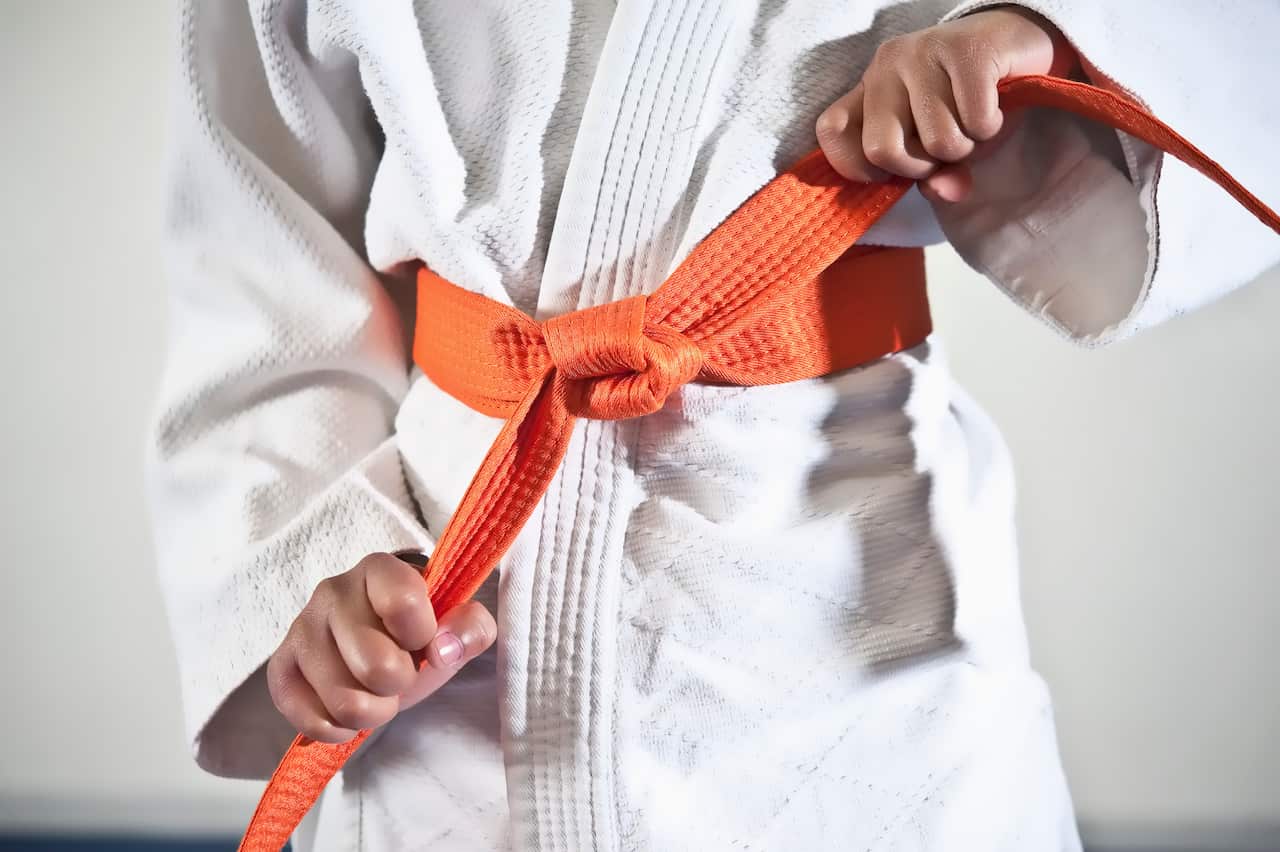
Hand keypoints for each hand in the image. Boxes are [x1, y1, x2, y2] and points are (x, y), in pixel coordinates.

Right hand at [266, 551, 496, 742]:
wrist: (378, 652)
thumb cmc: (417, 635)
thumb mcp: (455, 627)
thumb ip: (471, 627)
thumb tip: (444, 648)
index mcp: (379, 569)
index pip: (404, 602)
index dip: (422, 635)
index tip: (422, 639)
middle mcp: (332, 590)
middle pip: (376, 665)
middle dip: (399, 683)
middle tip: (399, 673)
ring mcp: (300, 629)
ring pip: (344, 701)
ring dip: (372, 711)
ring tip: (375, 692)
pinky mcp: (280, 668)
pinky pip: (308, 718)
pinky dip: (337, 729)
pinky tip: (346, 712)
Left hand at [815, 6, 1078, 202]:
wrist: (1018, 44)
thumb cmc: (970, 102)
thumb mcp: (941, 147)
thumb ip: (932, 176)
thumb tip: (943, 192)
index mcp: (869, 88)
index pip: (831, 131)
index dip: (860, 166)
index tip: (893, 169)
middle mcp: (886, 65)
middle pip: (881, 150)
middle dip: (921, 166)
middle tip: (944, 148)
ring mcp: (923, 51)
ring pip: (937, 141)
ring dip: (966, 146)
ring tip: (973, 122)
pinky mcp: (965, 48)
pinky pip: (974, 120)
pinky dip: (990, 127)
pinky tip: (994, 107)